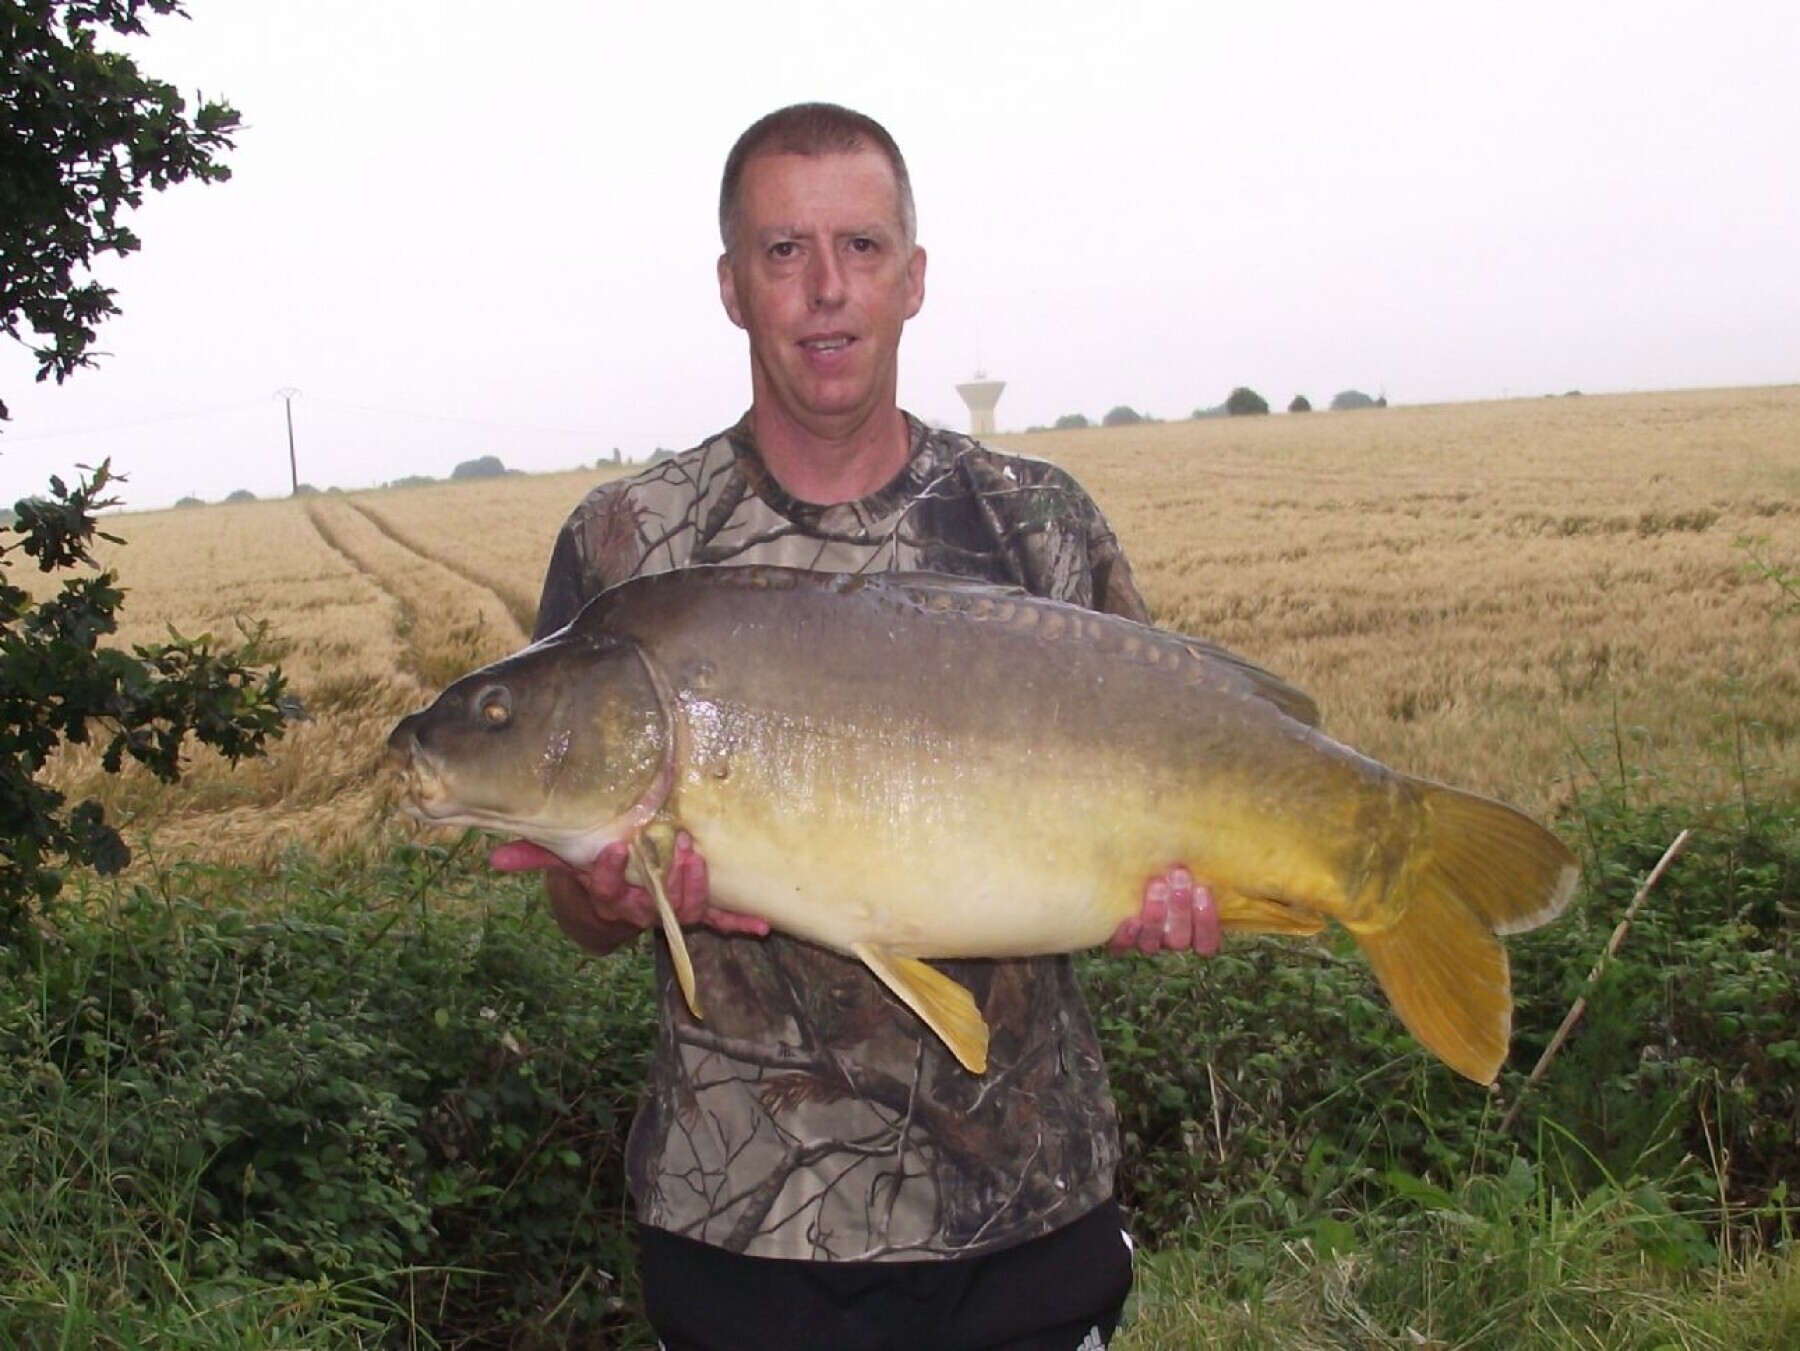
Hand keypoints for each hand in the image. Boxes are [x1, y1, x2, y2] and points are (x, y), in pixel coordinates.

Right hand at [490, 832, 768, 954]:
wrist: (617, 898)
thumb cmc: (590, 867)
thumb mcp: (563, 857)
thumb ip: (534, 855)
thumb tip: (492, 859)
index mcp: (609, 898)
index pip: (606, 890)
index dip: (609, 873)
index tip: (617, 846)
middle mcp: (641, 910)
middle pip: (653, 906)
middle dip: (669, 880)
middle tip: (680, 846)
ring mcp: (671, 913)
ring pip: (686, 911)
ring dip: (697, 889)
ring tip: (701, 858)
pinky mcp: (697, 911)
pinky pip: (720, 920)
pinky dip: (740, 923)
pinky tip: (762, 927)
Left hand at [1108, 867, 1220, 956]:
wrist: (1122, 867)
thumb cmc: (1164, 863)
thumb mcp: (1185, 860)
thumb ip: (1201, 858)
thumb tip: (1229, 824)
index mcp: (1191, 929)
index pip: (1206, 941)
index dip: (1206, 920)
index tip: (1203, 889)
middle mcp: (1169, 938)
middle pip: (1180, 938)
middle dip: (1181, 908)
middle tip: (1179, 876)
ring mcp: (1145, 940)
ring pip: (1154, 941)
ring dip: (1157, 915)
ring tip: (1156, 885)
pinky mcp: (1119, 939)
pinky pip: (1122, 946)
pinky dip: (1127, 934)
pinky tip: (1129, 918)